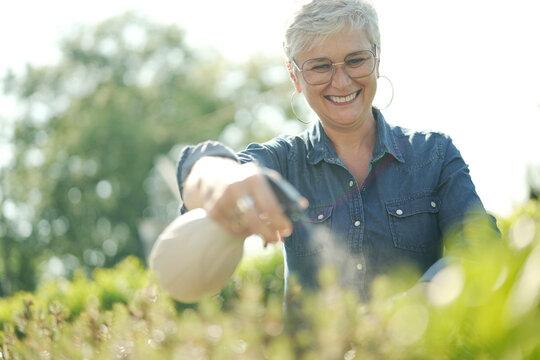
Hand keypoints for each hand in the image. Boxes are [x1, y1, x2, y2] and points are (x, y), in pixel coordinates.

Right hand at [184, 157, 304, 243]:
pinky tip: (248, 226)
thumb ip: (282, 191)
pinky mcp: (213, 211)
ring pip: (243, 227)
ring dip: (256, 232)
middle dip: (268, 233)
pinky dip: (243, 232)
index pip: (269, 205)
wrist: (213, 174)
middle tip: (278, 240)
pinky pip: (233, 230)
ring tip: (262, 229)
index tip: (287, 230)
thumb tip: (302, 206)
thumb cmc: (247, 179)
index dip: (279, 221)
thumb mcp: (263, 179)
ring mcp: (222, 200)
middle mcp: (235, 188)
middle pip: (253, 220)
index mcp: (253, 178)